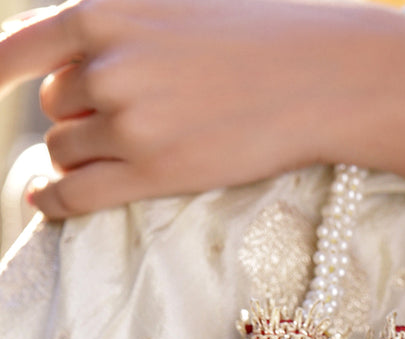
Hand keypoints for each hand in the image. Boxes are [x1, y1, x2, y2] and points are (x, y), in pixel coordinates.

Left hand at [0, 0, 399, 217]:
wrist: (320, 76)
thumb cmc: (256, 36)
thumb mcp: (172, 6)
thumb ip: (117, 29)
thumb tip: (69, 68)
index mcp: (104, 12)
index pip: (18, 49)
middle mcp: (106, 66)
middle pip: (54, 107)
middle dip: (77, 116)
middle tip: (124, 122)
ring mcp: (129, 122)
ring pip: (66, 150)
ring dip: (85, 155)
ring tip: (135, 152)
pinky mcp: (153, 172)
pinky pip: (76, 194)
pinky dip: (54, 199)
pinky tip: (46, 200)